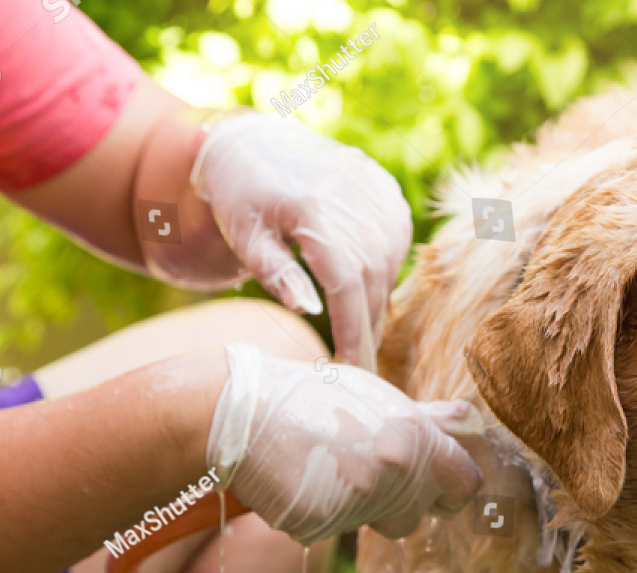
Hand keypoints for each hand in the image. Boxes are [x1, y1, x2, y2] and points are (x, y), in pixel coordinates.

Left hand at [191, 114, 411, 371]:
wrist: (252, 141)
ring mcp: (373, 185)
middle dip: (367, 325)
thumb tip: (308, 312)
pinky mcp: (382, 184)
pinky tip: (367, 287)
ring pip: (390, 262)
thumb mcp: (244, 238)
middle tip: (359, 362)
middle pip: (372, 276)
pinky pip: (397, 240)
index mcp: (312, 205)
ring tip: (359, 328)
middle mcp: (351, 191)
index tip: (350, 367)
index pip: (346, 282)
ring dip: (377, 300)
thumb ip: (276, 274)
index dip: (353, 331)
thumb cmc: (240, 197)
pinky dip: (386, 269)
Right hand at [208, 343, 483, 543]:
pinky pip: (331, 531)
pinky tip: (298, 480)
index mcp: (414, 439)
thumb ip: (428, 419)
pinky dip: (318, 513)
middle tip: (360, 464)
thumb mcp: (376, 397)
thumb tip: (472, 422)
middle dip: (398, 499)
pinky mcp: (318, 526)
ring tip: (324, 465)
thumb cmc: (314, 396)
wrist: (240, 409)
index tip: (436, 483)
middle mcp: (392, 474)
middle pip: (418, 515)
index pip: (466, 485)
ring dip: (357, 506)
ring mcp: (354, 504)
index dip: (452, 486)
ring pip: (374, 523)